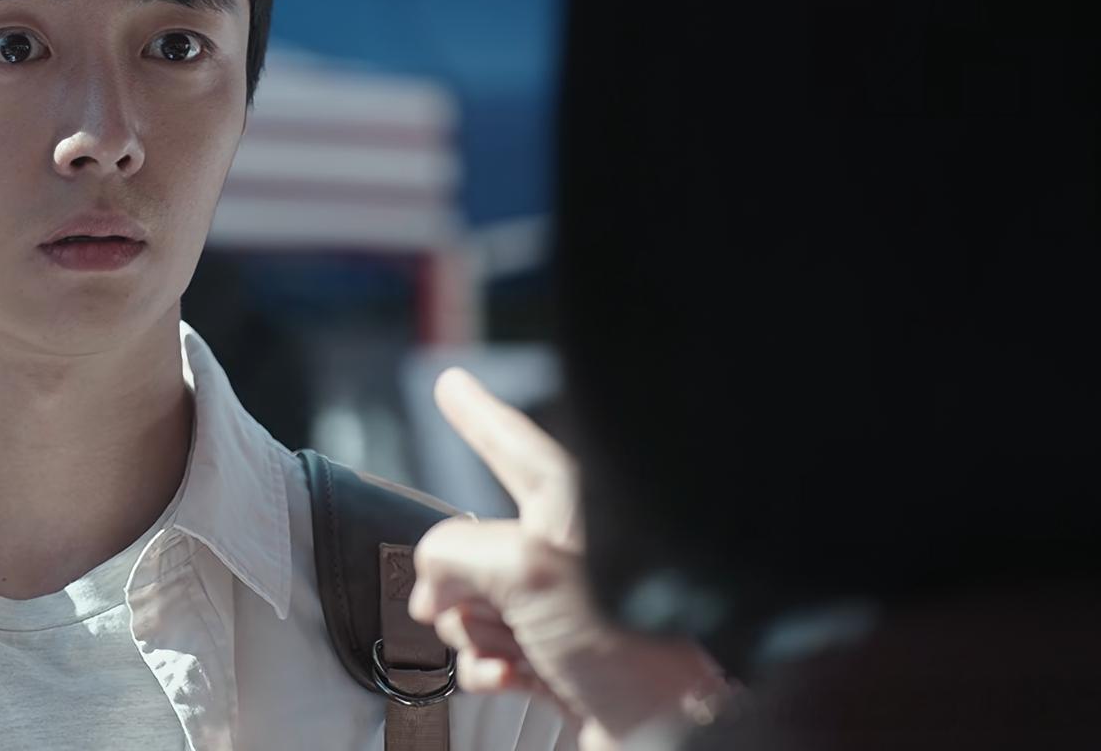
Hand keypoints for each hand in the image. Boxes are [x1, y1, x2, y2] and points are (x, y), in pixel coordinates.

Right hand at [408, 368, 727, 748]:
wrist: (671, 735)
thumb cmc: (629, 645)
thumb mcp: (527, 570)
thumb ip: (457, 552)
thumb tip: (430, 581)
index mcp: (576, 511)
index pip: (515, 446)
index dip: (477, 416)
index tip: (452, 385)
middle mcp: (572, 555)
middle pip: (475, 544)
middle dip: (457, 580)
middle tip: (467, 606)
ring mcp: (565, 612)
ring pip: (478, 603)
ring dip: (474, 633)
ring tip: (510, 652)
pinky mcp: (561, 664)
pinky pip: (494, 654)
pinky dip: (489, 669)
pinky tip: (508, 678)